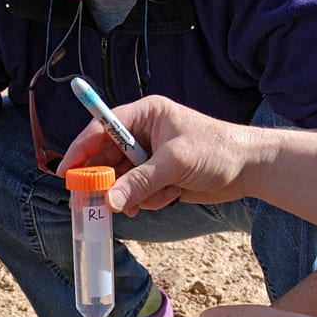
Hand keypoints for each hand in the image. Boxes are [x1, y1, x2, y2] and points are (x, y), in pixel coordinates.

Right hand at [59, 96, 262, 215]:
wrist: (250, 168)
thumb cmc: (218, 150)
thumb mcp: (175, 163)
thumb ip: (140, 182)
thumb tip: (109, 201)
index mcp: (145, 114)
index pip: (101, 129)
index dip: (81, 150)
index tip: (66, 172)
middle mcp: (143, 134)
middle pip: (106, 158)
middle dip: (106, 180)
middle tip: (91, 201)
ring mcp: (150, 157)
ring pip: (122, 181)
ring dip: (134, 194)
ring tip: (155, 197)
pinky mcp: (159, 177)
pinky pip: (138, 193)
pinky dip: (150, 199)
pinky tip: (171, 195)